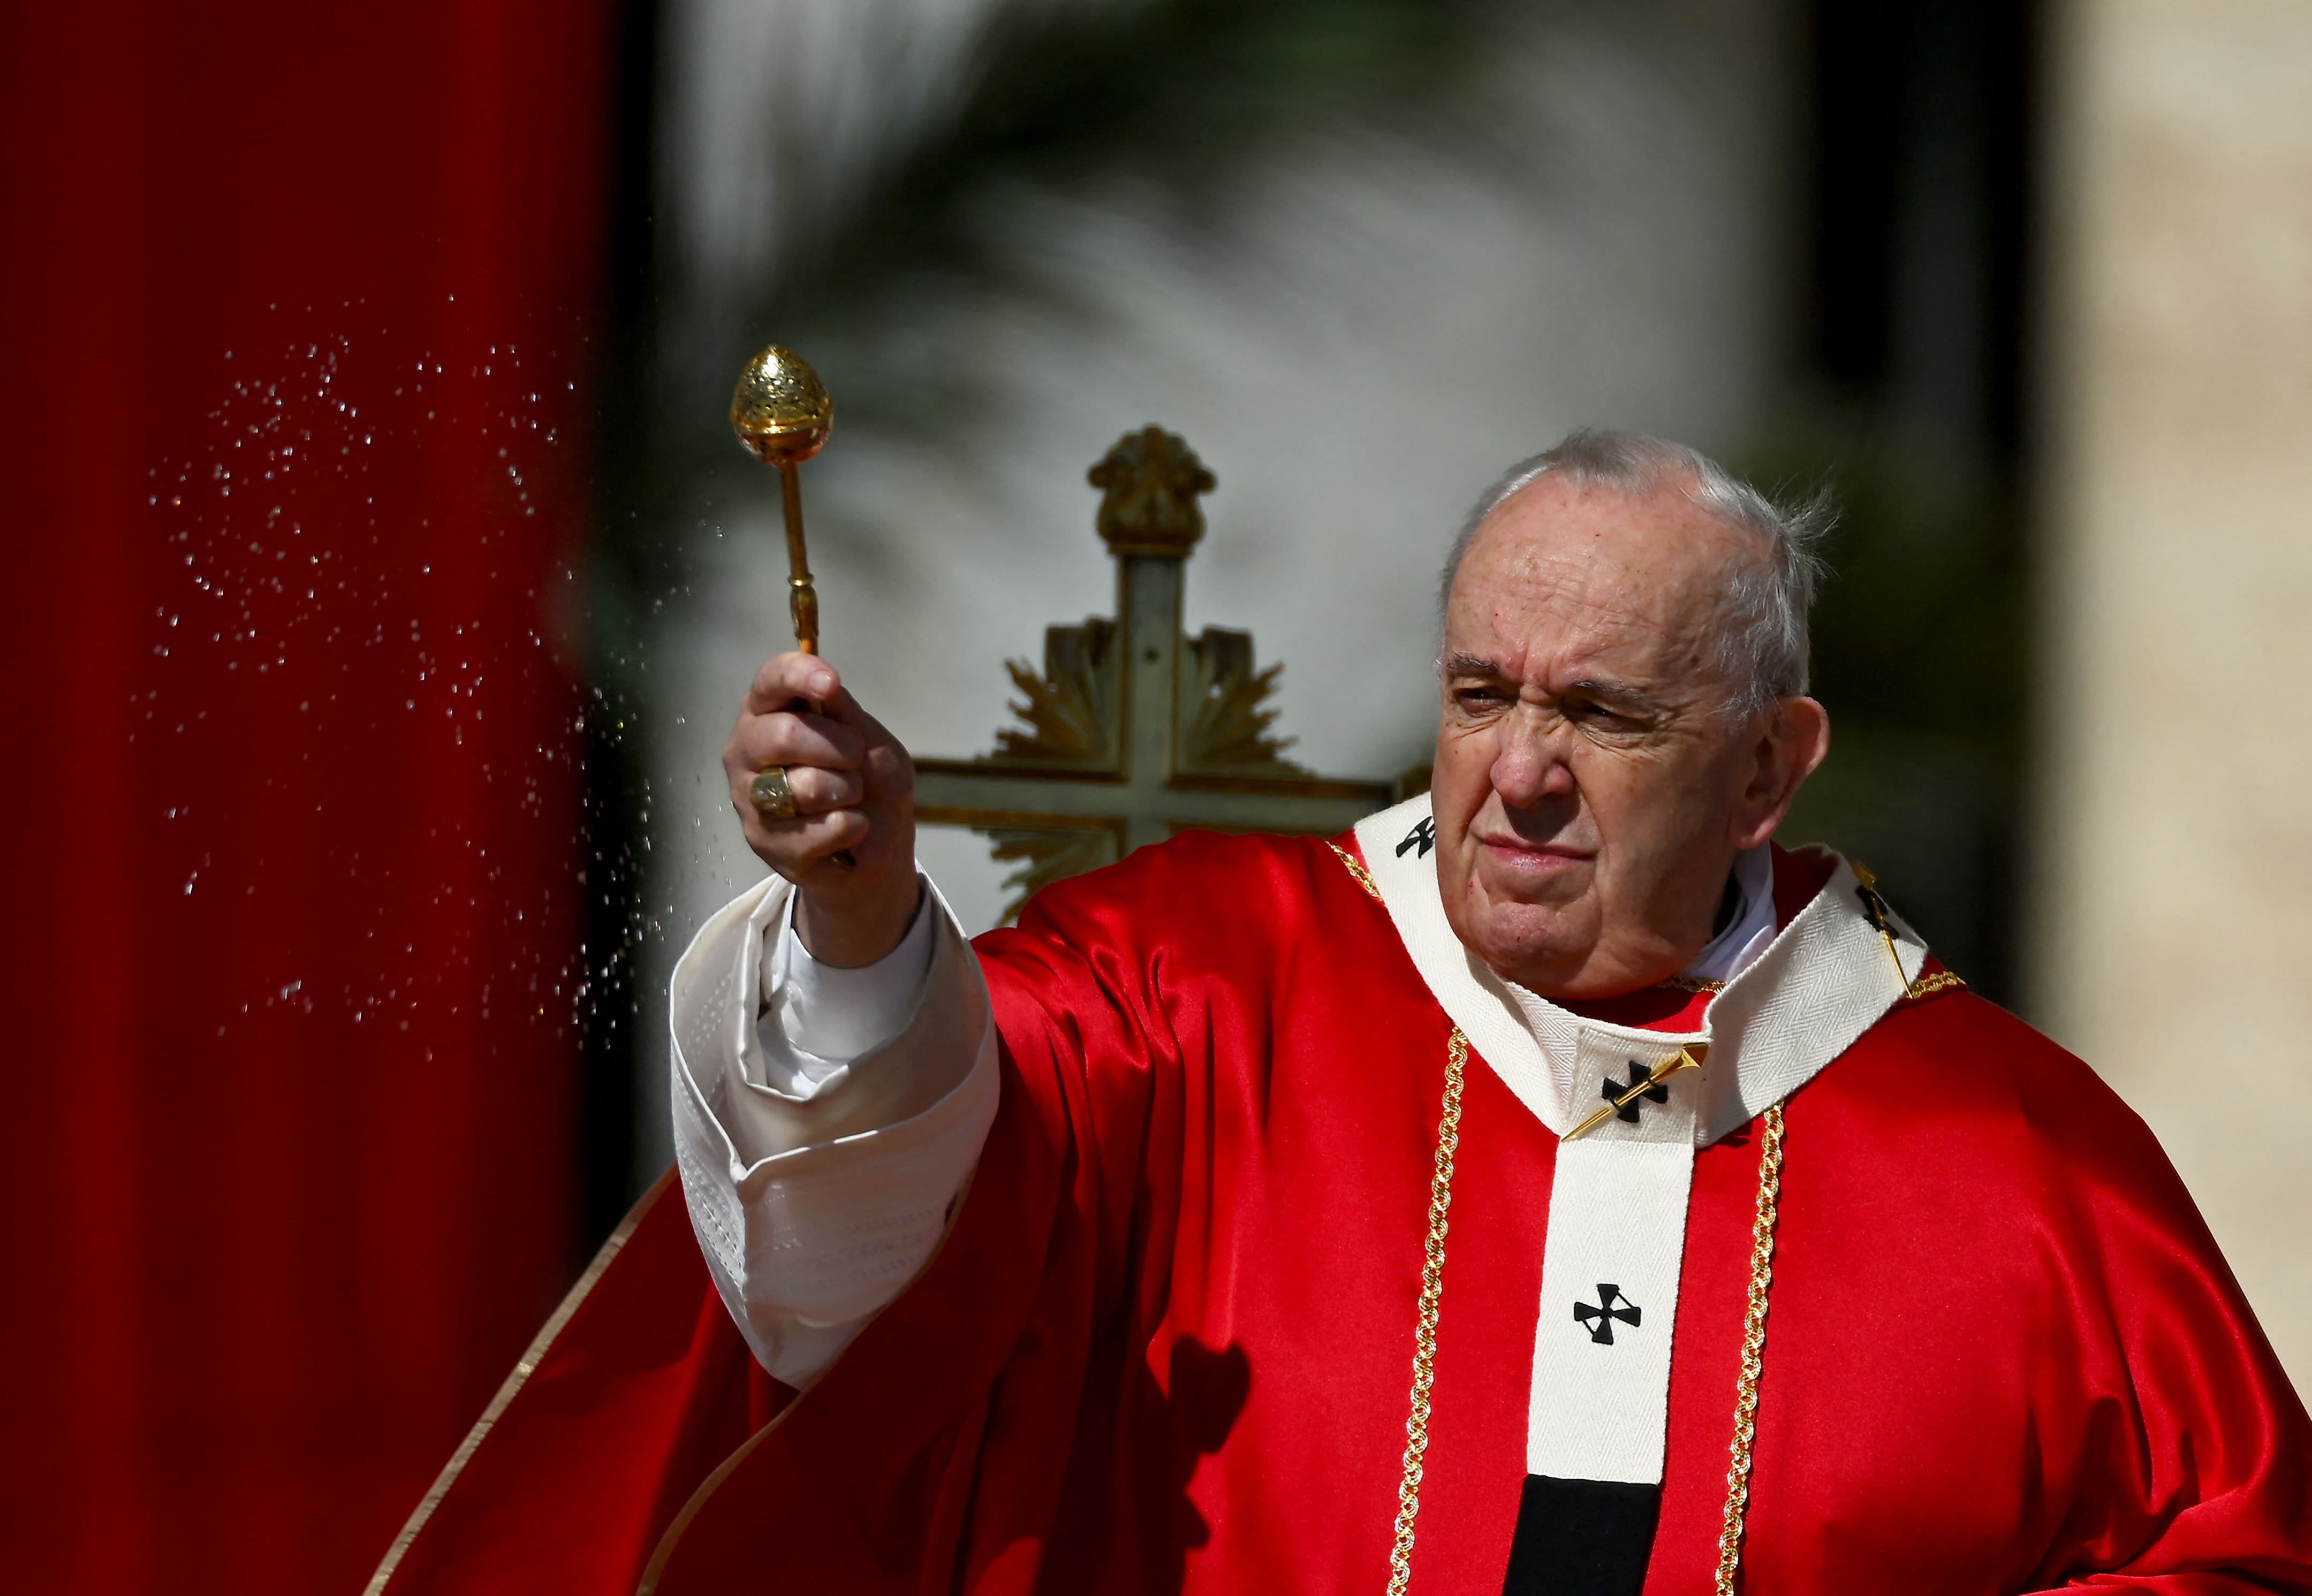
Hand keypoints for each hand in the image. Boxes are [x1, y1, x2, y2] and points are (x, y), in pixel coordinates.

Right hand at [724, 652, 920, 966]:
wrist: (880, 841)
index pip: (770, 680)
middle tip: (856, 758)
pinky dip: (852, 826)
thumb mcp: (869, 739)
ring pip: (805, 786)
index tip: (830, 683)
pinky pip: (823, 828)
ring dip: (848, 791)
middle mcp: (746, 750)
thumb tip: (826, 688)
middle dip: (838, 747)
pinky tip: (848, 828)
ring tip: (849, 797)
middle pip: (783, 735)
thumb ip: (844, 714)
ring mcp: (749, 798)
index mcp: (769, 711)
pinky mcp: (764, 842)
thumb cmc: (868, 779)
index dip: (798, 675)